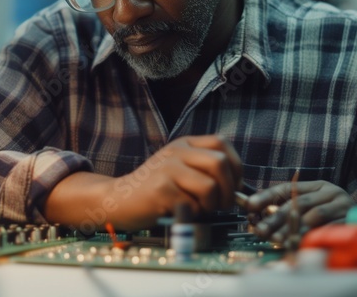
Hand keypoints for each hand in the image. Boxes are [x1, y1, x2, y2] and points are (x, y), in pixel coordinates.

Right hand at [43, 135, 242, 231]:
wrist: (117, 199)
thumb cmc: (155, 189)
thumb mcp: (179, 168)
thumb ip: (204, 170)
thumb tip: (239, 187)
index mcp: (184, 144)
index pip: (221, 144)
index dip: (236, 166)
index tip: (235, 185)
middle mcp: (176, 151)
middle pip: (220, 164)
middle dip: (229, 189)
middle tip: (223, 204)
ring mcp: (167, 169)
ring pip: (210, 186)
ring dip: (212, 205)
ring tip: (200, 209)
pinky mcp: (160, 190)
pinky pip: (192, 205)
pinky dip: (193, 214)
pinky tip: (180, 212)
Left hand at [245, 180, 352, 242]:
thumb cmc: (334, 217)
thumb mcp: (312, 207)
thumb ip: (289, 208)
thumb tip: (257, 212)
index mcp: (317, 185)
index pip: (287, 188)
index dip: (267, 196)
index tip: (250, 205)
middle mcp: (330, 191)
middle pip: (298, 202)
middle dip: (276, 217)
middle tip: (260, 229)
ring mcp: (342, 204)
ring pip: (315, 214)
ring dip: (294, 227)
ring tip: (277, 238)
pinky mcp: (351, 220)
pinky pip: (329, 228)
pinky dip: (314, 235)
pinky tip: (299, 242)